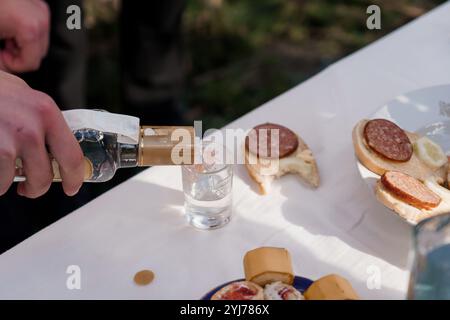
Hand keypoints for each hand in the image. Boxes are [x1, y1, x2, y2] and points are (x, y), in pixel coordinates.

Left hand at [0, 0, 49, 72]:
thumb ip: (0, 62)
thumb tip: (6, 70)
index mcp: (30, 27)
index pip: (32, 63)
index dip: (14, 64)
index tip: (3, 55)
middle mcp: (41, 19)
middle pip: (39, 54)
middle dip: (20, 53)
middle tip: (3, 45)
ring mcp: (42, 12)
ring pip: (40, 43)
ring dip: (23, 44)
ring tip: (6, 35)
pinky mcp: (40, 8)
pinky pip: (38, 30)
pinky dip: (25, 33)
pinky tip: (11, 27)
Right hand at [0, 71, 84, 197]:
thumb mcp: (23, 95)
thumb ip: (41, 120)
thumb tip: (55, 145)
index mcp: (46, 112)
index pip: (72, 156)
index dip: (74, 178)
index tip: (72, 187)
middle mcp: (32, 129)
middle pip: (44, 178)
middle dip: (35, 188)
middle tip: (28, 187)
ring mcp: (8, 142)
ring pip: (14, 182)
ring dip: (5, 181)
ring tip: (0, 167)